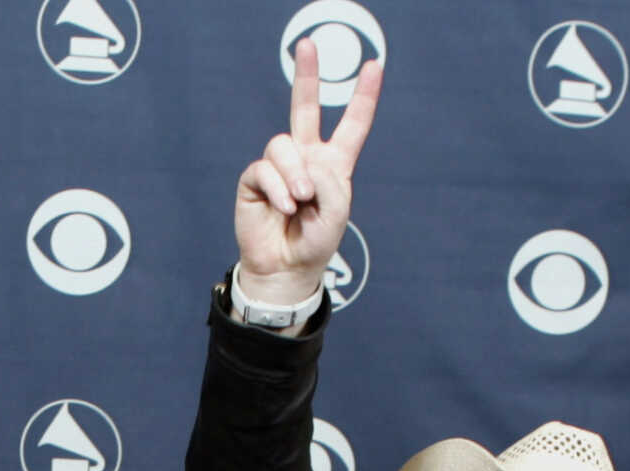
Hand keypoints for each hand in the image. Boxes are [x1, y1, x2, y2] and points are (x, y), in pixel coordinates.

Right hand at [235, 37, 381, 308]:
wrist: (285, 268)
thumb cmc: (315, 241)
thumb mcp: (336, 212)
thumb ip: (329, 182)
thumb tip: (304, 166)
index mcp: (333, 163)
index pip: (351, 124)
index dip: (363, 97)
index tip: (373, 66)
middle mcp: (306, 158)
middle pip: (304, 108)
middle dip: (307, 75)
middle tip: (308, 44)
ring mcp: (280, 167)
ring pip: (283, 144)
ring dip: (294, 173)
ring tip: (301, 200)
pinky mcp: (256, 179)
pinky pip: (265, 169)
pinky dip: (278, 188)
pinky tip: (285, 207)